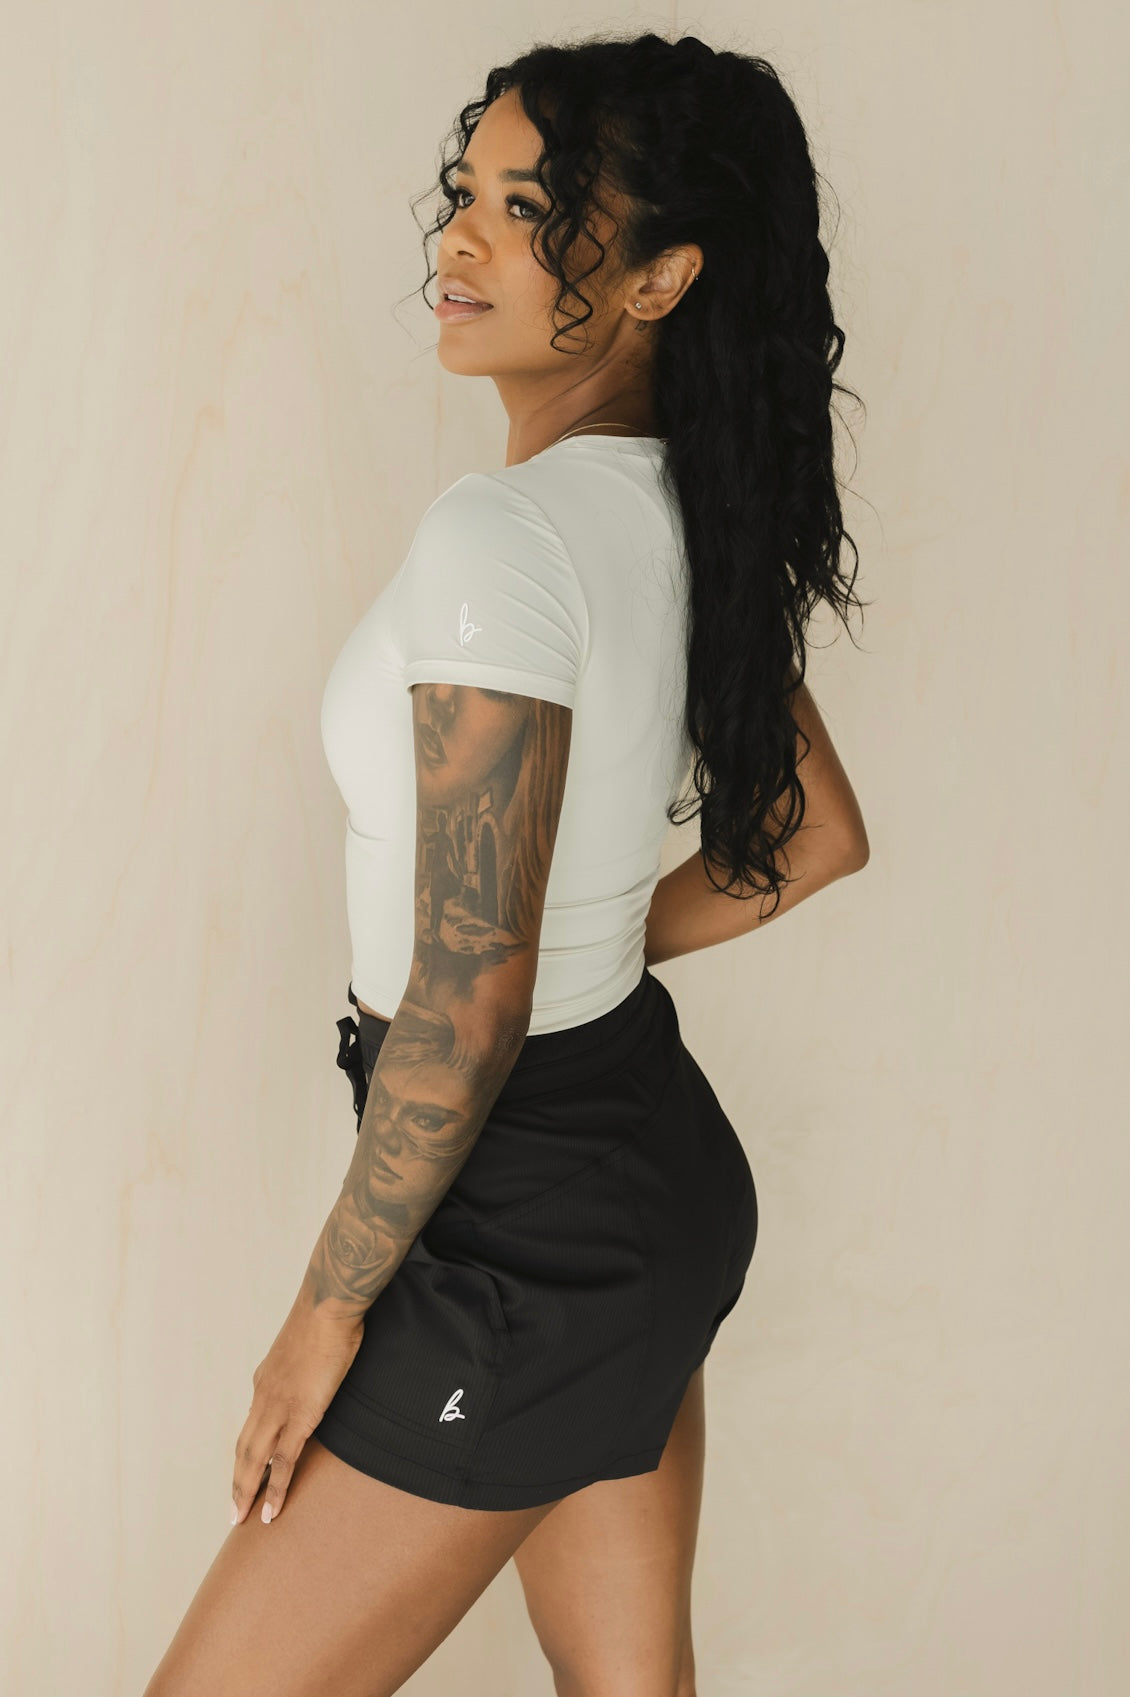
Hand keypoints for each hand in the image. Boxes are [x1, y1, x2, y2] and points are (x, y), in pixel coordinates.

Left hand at [231, 1295, 363, 1525]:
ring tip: (242, 1518)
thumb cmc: (325, 1318)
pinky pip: (283, 1462)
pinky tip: (271, 1511)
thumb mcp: (306, 1346)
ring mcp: (278, 1408)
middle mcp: (264, 1397)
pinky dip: (275, 1489)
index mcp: (265, 1381)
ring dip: (246, 1491)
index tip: (245, 1474)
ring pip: (254, 1460)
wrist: (327, 1307)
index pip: (251, 1425)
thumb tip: (316, 1368)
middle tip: (233, 1511)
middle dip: (237, 1482)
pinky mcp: (299, 1416)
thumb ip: (304, 1365)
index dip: (246, 1454)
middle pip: (244, 1449)